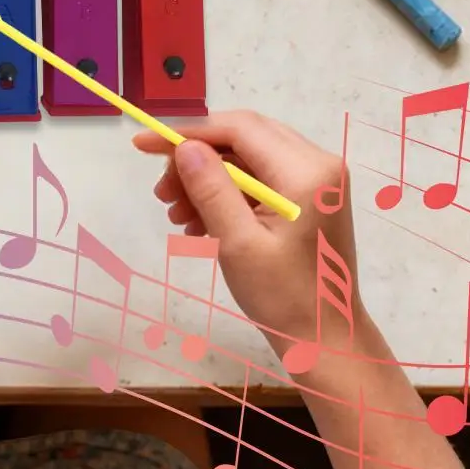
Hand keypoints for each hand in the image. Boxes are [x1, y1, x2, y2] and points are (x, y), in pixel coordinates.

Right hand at [133, 112, 362, 361]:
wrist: (324, 339)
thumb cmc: (283, 297)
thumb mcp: (238, 243)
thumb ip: (212, 189)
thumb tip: (184, 146)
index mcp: (307, 172)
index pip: (240, 128)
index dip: (189, 132)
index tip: (145, 145)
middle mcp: (319, 164)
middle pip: (245, 137)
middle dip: (197, 158)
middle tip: (162, 191)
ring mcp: (317, 181)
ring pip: (249, 158)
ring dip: (208, 179)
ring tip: (176, 214)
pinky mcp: (310, 198)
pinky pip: (260, 180)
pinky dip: (227, 194)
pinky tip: (199, 223)